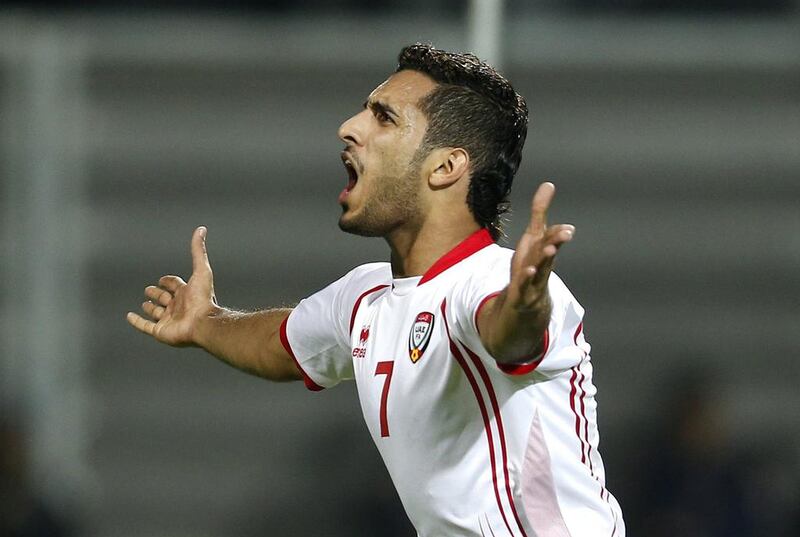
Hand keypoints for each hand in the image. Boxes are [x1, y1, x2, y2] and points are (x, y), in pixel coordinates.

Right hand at [127, 226, 218, 346]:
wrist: (202, 322)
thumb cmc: (203, 298)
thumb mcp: (201, 269)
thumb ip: (198, 250)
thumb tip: (201, 229)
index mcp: (187, 293)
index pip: (175, 285)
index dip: (169, 281)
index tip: (163, 279)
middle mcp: (178, 306)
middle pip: (165, 298)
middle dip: (157, 293)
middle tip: (149, 290)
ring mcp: (169, 319)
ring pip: (156, 313)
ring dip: (150, 308)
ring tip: (145, 303)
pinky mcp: (160, 331)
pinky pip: (145, 326)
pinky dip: (136, 322)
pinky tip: (129, 316)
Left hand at [506, 182, 573, 311]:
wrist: (526, 300)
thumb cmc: (531, 263)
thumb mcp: (533, 236)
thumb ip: (540, 212)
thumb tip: (549, 184)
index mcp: (544, 249)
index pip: (552, 239)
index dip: (559, 233)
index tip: (567, 228)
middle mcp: (541, 264)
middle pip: (549, 251)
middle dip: (557, 241)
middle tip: (567, 233)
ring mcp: (533, 280)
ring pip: (540, 269)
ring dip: (545, 259)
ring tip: (549, 249)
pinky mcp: (522, 293)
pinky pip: (524, 286)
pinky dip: (526, 279)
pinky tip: (527, 271)